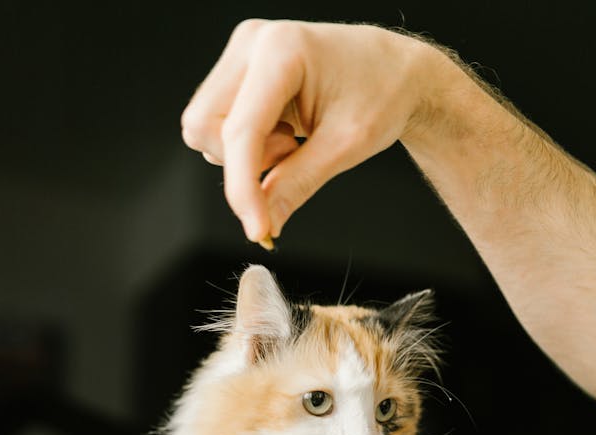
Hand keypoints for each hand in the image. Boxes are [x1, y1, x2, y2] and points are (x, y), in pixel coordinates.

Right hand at [180, 20, 434, 243]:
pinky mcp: (238, 73)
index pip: (241, 130)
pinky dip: (246, 147)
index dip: (243, 187)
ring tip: (292, 142)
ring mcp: (241, 56)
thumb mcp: (346, 146)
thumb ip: (298, 184)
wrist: (392, 70)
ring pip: (203, 128)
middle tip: (292, 157)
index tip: (257, 230)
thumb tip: (265, 225)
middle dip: (241, 162)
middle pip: (204, 126)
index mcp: (281, 50)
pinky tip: (281, 134)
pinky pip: (217, 126)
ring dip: (245, 155)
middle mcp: (251, 44)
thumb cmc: (380, 93)